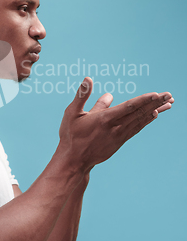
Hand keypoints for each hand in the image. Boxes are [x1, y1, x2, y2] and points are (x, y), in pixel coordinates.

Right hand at [58, 77, 173, 173]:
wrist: (74, 160)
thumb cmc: (71, 135)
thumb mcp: (72, 113)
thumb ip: (82, 96)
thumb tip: (89, 79)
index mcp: (104, 119)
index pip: (129, 107)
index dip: (144, 100)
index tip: (156, 94)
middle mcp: (115, 128)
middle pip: (139, 113)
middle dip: (155, 103)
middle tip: (169, 95)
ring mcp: (119, 136)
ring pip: (141, 121)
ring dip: (155, 111)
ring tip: (168, 103)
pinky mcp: (120, 141)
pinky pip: (136, 128)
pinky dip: (146, 121)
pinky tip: (154, 115)